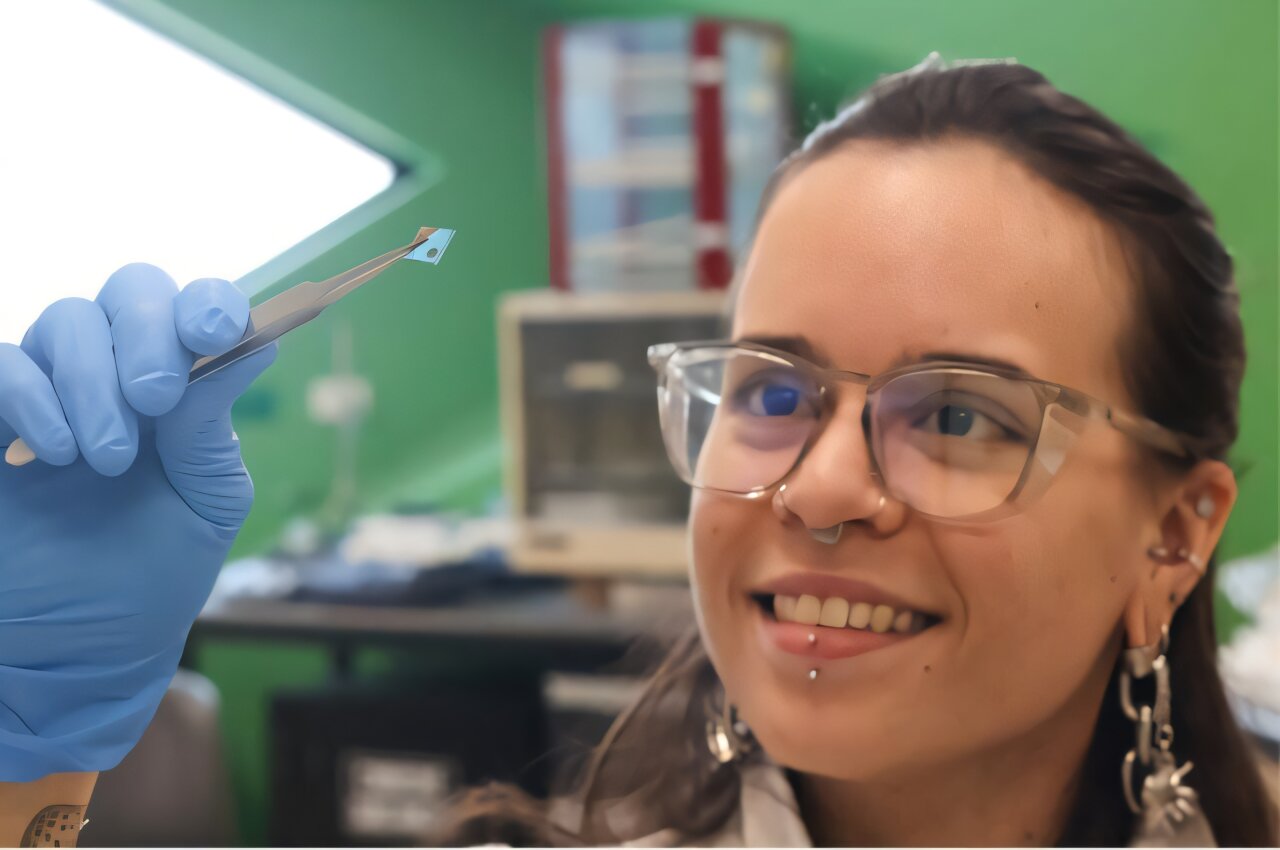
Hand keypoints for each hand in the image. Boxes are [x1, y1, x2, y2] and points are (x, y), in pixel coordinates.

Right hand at [0, 263, 276, 779]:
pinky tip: (55, 451)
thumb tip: (253, 345)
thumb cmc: (154, 575)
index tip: (215, 330)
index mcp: (184, 388)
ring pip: (65, 320)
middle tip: (155, 398)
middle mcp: (119, 373)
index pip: (196, 309)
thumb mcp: (205, 506)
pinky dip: (28, 394)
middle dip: (147, 333)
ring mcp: (51, 390)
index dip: (209, 302)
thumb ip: (213, 430)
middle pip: (130, 292)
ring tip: (106, 458)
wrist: (80, 649)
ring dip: (91, 380)